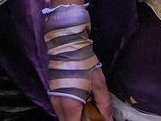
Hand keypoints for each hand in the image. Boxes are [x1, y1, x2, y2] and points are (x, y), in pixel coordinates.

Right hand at [45, 3, 108, 120]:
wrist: (67, 46)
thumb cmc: (84, 64)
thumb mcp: (98, 83)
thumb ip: (103, 103)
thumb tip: (108, 118)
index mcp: (70, 106)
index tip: (95, 120)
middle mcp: (59, 106)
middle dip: (80, 120)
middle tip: (92, 115)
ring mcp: (54, 100)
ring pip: (64, 117)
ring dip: (75, 117)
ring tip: (88, 110)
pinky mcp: (53, 95)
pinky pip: (61, 110)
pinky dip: (70, 111)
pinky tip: (80, 103)